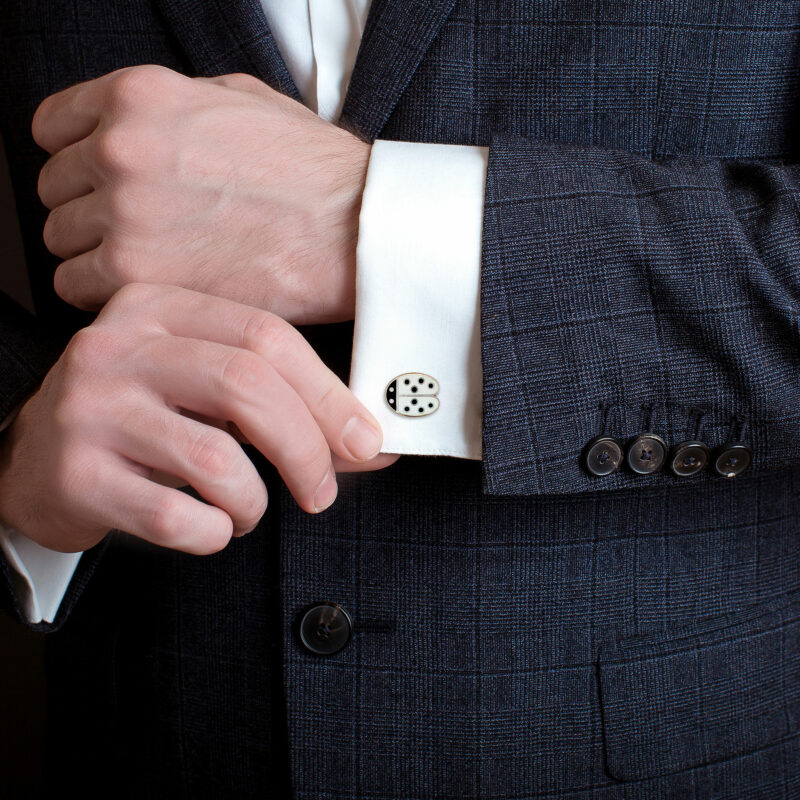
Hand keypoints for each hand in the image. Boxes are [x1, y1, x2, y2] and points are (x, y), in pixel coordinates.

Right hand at [0, 283, 397, 554]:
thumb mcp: (204, 389)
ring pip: (214, 459)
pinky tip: (209, 528)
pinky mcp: (74, 474)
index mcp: (161, 308)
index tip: (364, 441)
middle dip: (305, 449)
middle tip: (321, 492)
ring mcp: (89, 409)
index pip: (266, 335)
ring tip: (246, 510)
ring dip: (254, 501)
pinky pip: (174, 516)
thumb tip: (372, 444)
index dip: (328, 393)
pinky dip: (213, 534)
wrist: (32, 459)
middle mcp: (119, 346)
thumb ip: (282, 402)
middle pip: (245, 385)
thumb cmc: (143, 421)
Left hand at [33, 66, 370, 323]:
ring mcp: (125, 212)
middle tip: (135, 235)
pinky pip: (78, 289)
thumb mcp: (243, 100)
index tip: (97, 185)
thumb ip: (174, 106)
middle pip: (54, 191)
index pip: (52, 128)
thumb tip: (142, 125)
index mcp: (140, 97)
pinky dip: (106, 296)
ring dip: (94, 258)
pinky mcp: (139, 274)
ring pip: (60, 243)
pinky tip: (152, 293)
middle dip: (87, 212)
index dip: (76, 160)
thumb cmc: (313, 172)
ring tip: (148, 269)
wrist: (355, 229)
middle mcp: (120, 148)